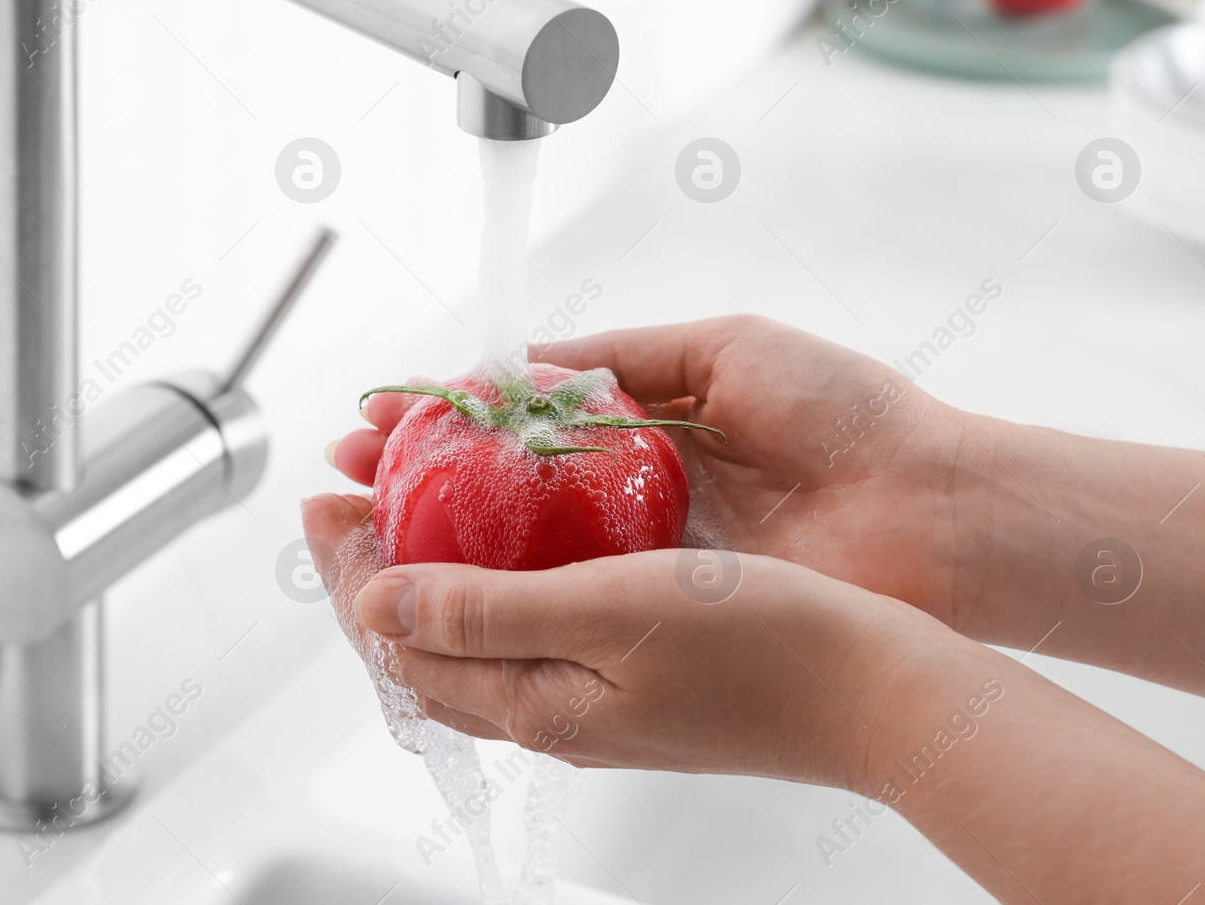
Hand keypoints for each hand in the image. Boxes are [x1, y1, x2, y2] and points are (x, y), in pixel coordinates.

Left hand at [299, 493, 956, 790]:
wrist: (882, 691)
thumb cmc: (766, 648)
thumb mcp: (608, 614)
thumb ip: (483, 613)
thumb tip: (373, 610)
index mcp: (536, 703)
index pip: (401, 640)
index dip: (350, 566)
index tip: (322, 498)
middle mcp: (557, 710)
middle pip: (429, 643)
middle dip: (379, 567)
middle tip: (355, 494)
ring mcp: (600, 697)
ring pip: (483, 634)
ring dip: (437, 570)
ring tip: (422, 504)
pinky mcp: (642, 675)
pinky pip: (539, 627)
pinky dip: (503, 577)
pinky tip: (526, 534)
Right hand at [330, 316, 974, 626]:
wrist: (933, 512)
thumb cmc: (848, 420)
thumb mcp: (724, 348)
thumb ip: (623, 355)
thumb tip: (524, 361)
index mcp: (643, 434)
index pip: (513, 425)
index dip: (440, 419)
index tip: (376, 414)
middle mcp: (629, 503)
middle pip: (496, 494)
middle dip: (410, 481)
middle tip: (344, 475)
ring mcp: (642, 562)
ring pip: (515, 555)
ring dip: (433, 540)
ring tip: (361, 525)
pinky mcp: (665, 612)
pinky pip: (566, 604)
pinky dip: (499, 593)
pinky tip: (439, 582)